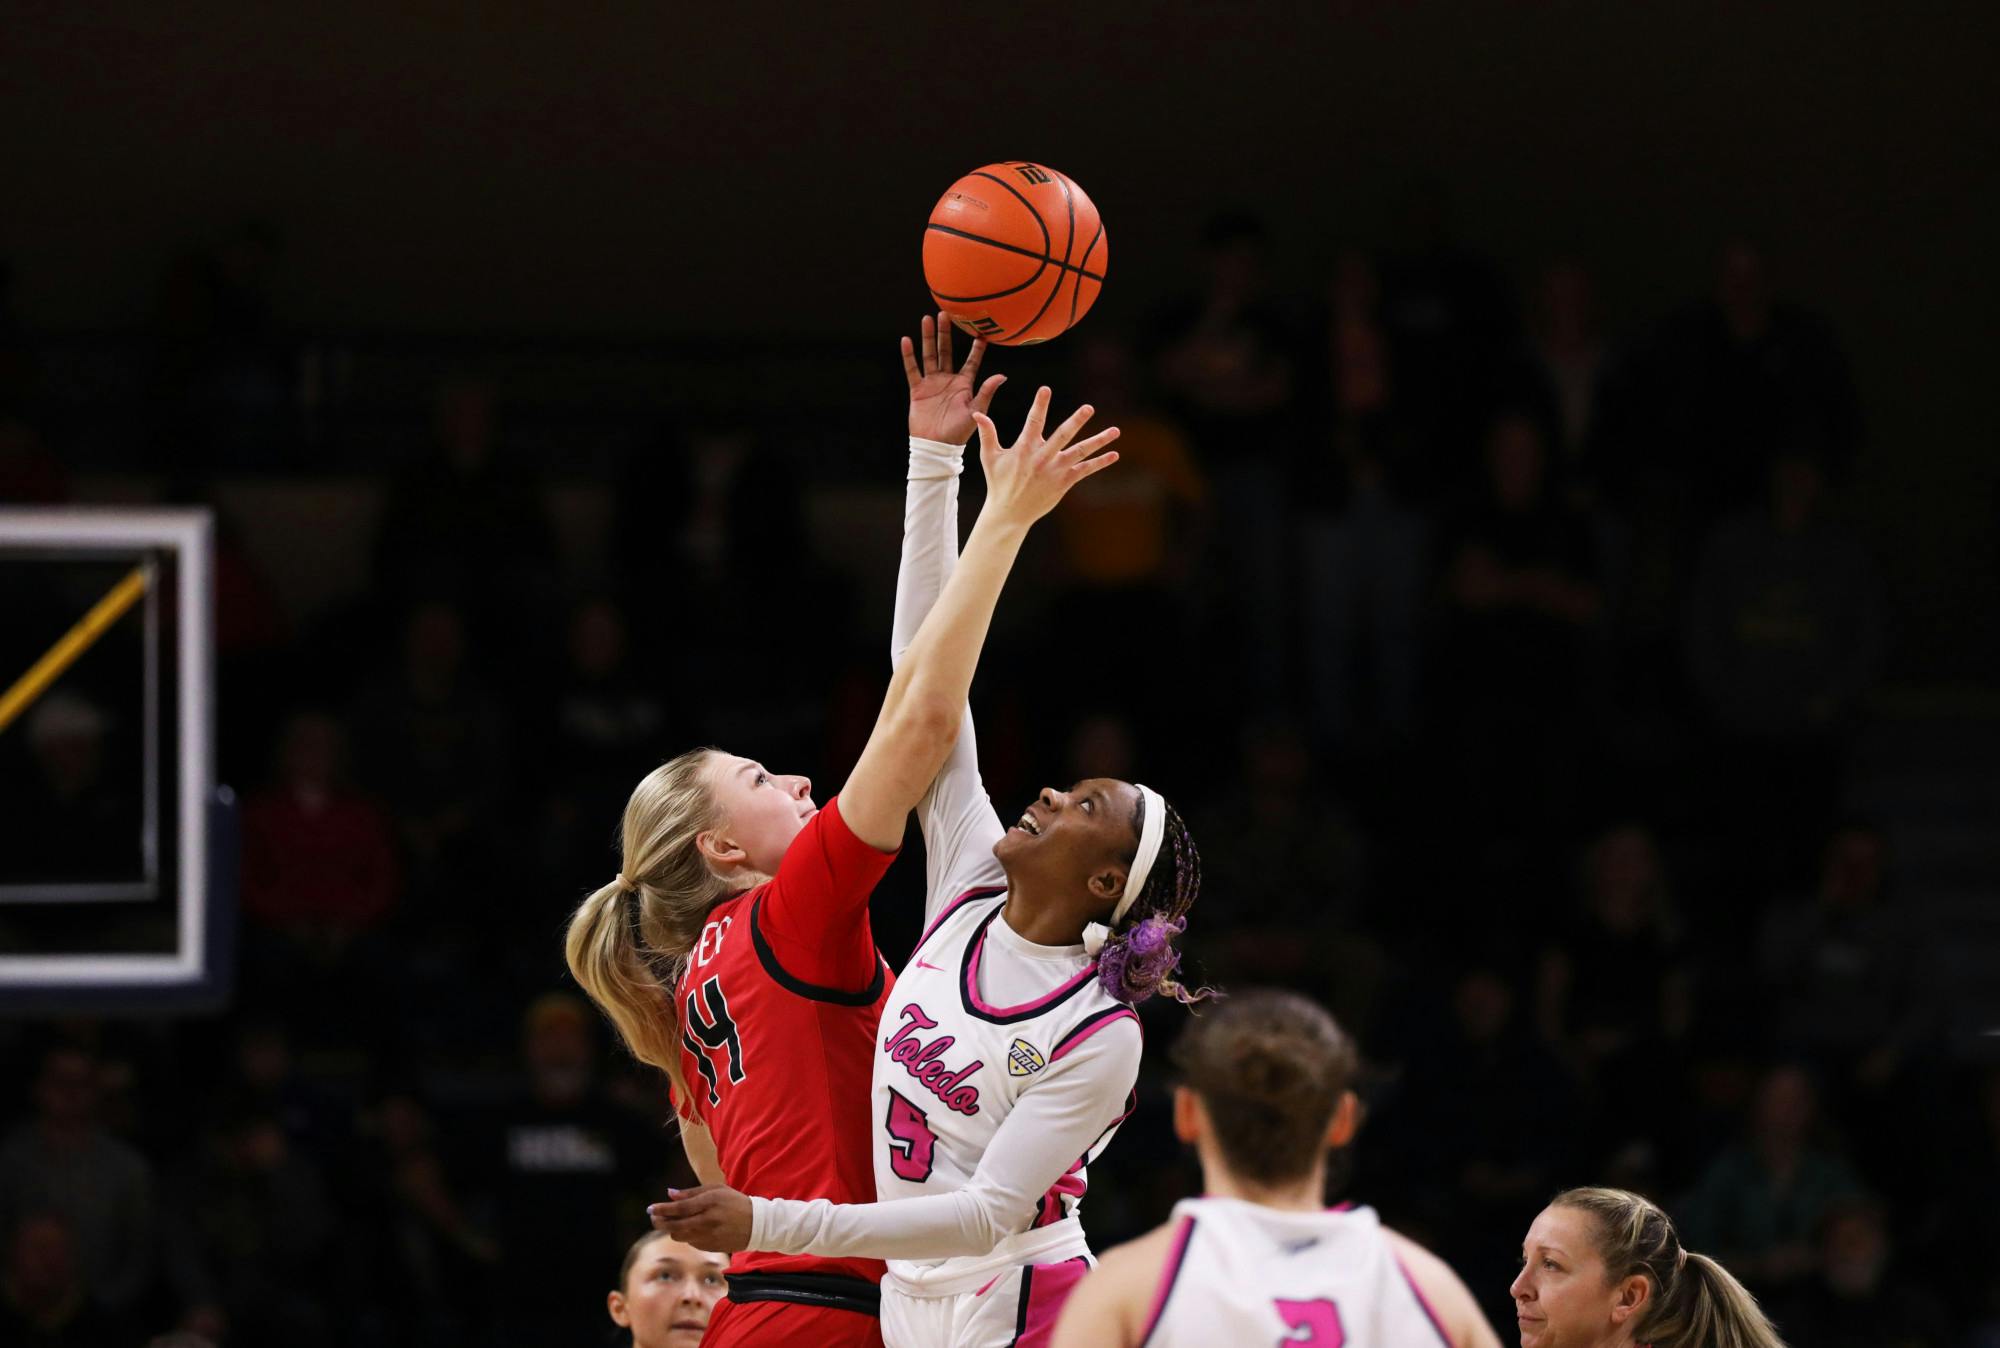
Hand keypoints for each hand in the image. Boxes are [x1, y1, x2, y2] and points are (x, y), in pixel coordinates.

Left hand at [648, 1185, 752, 1252]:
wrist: (757, 1224)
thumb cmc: (735, 1202)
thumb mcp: (716, 1190)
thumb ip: (692, 1192)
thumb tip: (670, 1194)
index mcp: (710, 1203)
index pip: (680, 1208)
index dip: (662, 1209)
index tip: (650, 1209)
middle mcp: (708, 1221)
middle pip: (676, 1226)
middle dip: (660, 1222)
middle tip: (653, 1218)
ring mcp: (709, 1236)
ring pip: (680, 1236)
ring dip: (672, 1230)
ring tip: (672, 1222)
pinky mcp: (710, 1247)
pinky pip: (690, 1242)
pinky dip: (686, 1235)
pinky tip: (690, 1229)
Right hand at [905, 311, 1004, 444]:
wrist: (937, 446)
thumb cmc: (959, 432)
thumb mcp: (976, 410)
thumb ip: (986, 392)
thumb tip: (1002, 376)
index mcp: (964, 384)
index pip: (972, 361)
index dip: (976, 347)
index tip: (980, 331)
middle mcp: (948, 380)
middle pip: (946, 351)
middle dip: (946, 333)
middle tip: (946, 313)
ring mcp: (932, 383)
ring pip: (930, 355)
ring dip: (928, 338)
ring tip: (927, 319)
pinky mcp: (918, 390)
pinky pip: (912, 369)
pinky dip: (909, 356)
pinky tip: (906, 341)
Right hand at [971, 386, 1119, 526]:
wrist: (1009, 513)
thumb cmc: (999, 482)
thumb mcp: (990, 457)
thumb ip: (987, 434)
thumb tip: (977, 414)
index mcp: (1025, 449)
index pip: (1033, 421)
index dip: (1039, 404)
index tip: (1046, 389)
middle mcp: (1043, 458)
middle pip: (1063, 435)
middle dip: (1076, 420)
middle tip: (1089, 408)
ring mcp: (1056, 471)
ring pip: (1080, 452)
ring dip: (1099, 441)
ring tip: (1115, 431)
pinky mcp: (1064, 483)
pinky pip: (1085, 470)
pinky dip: (1100, 463)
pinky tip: (1114, 454)